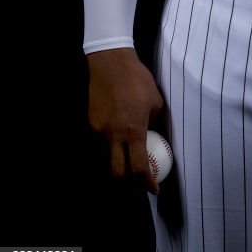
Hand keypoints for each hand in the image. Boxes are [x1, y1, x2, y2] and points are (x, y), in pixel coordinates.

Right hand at [87, 47, 164, 193]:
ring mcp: (99, 130)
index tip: (154, 189)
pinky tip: (119, 133)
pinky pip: (101, 141)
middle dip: (128, 183)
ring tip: (129, 156)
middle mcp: (114, 136)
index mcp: (133, 131)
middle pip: (117, 173)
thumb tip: (159, 137)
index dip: (147, 183)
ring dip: (118, 162)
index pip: (138, 168)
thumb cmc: (138, 80)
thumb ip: (156, 123)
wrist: (111, 63)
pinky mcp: (91, 123)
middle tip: (139, 181)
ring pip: (107, 158)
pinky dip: (111, 144)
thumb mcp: (156, 101)